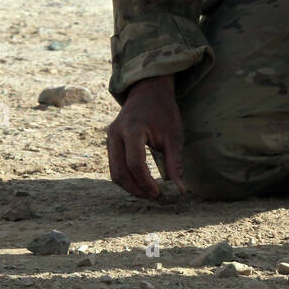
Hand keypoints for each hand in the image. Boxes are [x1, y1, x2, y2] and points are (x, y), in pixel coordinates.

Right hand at [106, 74, 186, 199]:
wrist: (148, 91)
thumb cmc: (163, 112)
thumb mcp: (173, 136)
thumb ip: (174, 163)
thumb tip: (178, 190)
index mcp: (133, 129)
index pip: (135, 163)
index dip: (145, 182)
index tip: (158, 192)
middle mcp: (116, 133)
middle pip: (119, 172)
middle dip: (135, 188)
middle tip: (152, 196)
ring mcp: (109, 137)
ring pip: (114, 172)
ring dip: (130, 186)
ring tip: (147, 191)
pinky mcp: (110, 142)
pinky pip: (114, 166)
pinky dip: (126, 178)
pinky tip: (140, 182)